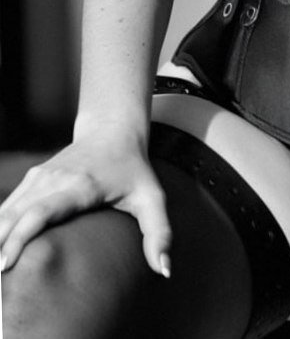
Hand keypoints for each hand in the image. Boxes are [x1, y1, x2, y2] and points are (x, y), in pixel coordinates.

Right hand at [0, 129, 171, 276]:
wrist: (113, 130)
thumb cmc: (134, 169)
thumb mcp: (153, 198)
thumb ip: (159, 233)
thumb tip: (163, 270)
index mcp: (81, 186)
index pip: (42, 211)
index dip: (21, 237)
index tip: (7, 263)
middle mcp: (55, 179)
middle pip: (15, 214)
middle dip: (0, 243)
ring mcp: (41, 176)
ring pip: (7, 209)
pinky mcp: (33, 178)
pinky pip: (9, 204)